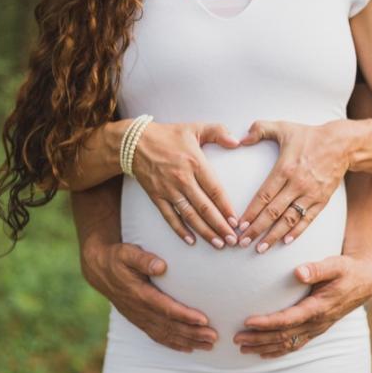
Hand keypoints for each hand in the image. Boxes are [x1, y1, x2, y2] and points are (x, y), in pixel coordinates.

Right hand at [81, 240, 218, 352]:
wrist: (100, 269)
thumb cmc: (118, 258)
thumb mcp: (127, 253)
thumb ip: (143, 259)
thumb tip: (162, 266)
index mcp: (139, 294)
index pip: (166, 308)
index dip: (184, 316)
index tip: (204, 320)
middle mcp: (140, 310)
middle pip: (169, 326)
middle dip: (193, 333)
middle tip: (214, 337)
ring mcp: (139, 318)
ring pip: (166, 334)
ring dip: (188, 341)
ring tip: (209, 346)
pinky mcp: (140, 321)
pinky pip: (158, 336)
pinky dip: (174, 344)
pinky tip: (190, 348)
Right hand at [133, 121, 240, 248]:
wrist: (134, 142)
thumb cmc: (168, 135)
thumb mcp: (195, 128)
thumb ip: (218, 132)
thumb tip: (237, 141)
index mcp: (195, 163)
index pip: (214, 190)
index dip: (226, 207)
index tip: (236, 221)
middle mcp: (182, 179)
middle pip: (204, 207)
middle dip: (220, 226)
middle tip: (233, 240)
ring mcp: (168, 190)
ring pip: (189, 215)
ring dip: (204, 232)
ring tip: (218, 244)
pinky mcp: (156, 196)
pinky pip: (169, 216)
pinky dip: (180, 230)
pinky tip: (191, 241)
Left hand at [232, 252, 371, 357]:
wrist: (364, 282)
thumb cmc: (346, 270)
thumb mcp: (335, 265)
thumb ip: (317, 269)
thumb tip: (298, 271)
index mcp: (319, 307)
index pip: (289, 319)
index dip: (268, 322)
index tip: (248, 321)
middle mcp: (316, 322)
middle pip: (283, 336)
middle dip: (259, 339)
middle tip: (236, 338)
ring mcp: (316, 329)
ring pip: (287, 344)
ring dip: (264, 347)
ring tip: (242, 348)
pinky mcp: (315, 329)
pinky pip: (294, 345)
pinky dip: (277, 351)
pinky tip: (262, 353)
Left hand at [236, 119, 356, 251]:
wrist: (342, 144)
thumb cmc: (309, 136)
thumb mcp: (284, 127)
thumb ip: (260, 129)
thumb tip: (241, 138)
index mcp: (285, 168)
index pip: (264, 196)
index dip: (251, 212)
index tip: (240, 224)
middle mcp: (297, 184)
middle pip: (273, 212)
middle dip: (257, 229)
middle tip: (243, 241)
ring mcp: (311, 194)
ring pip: (289, 219)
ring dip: (273, 235)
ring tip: (260, 248)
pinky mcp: (322, 200)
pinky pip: (307, 219)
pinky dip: (296, 231)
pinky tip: (285, 241)